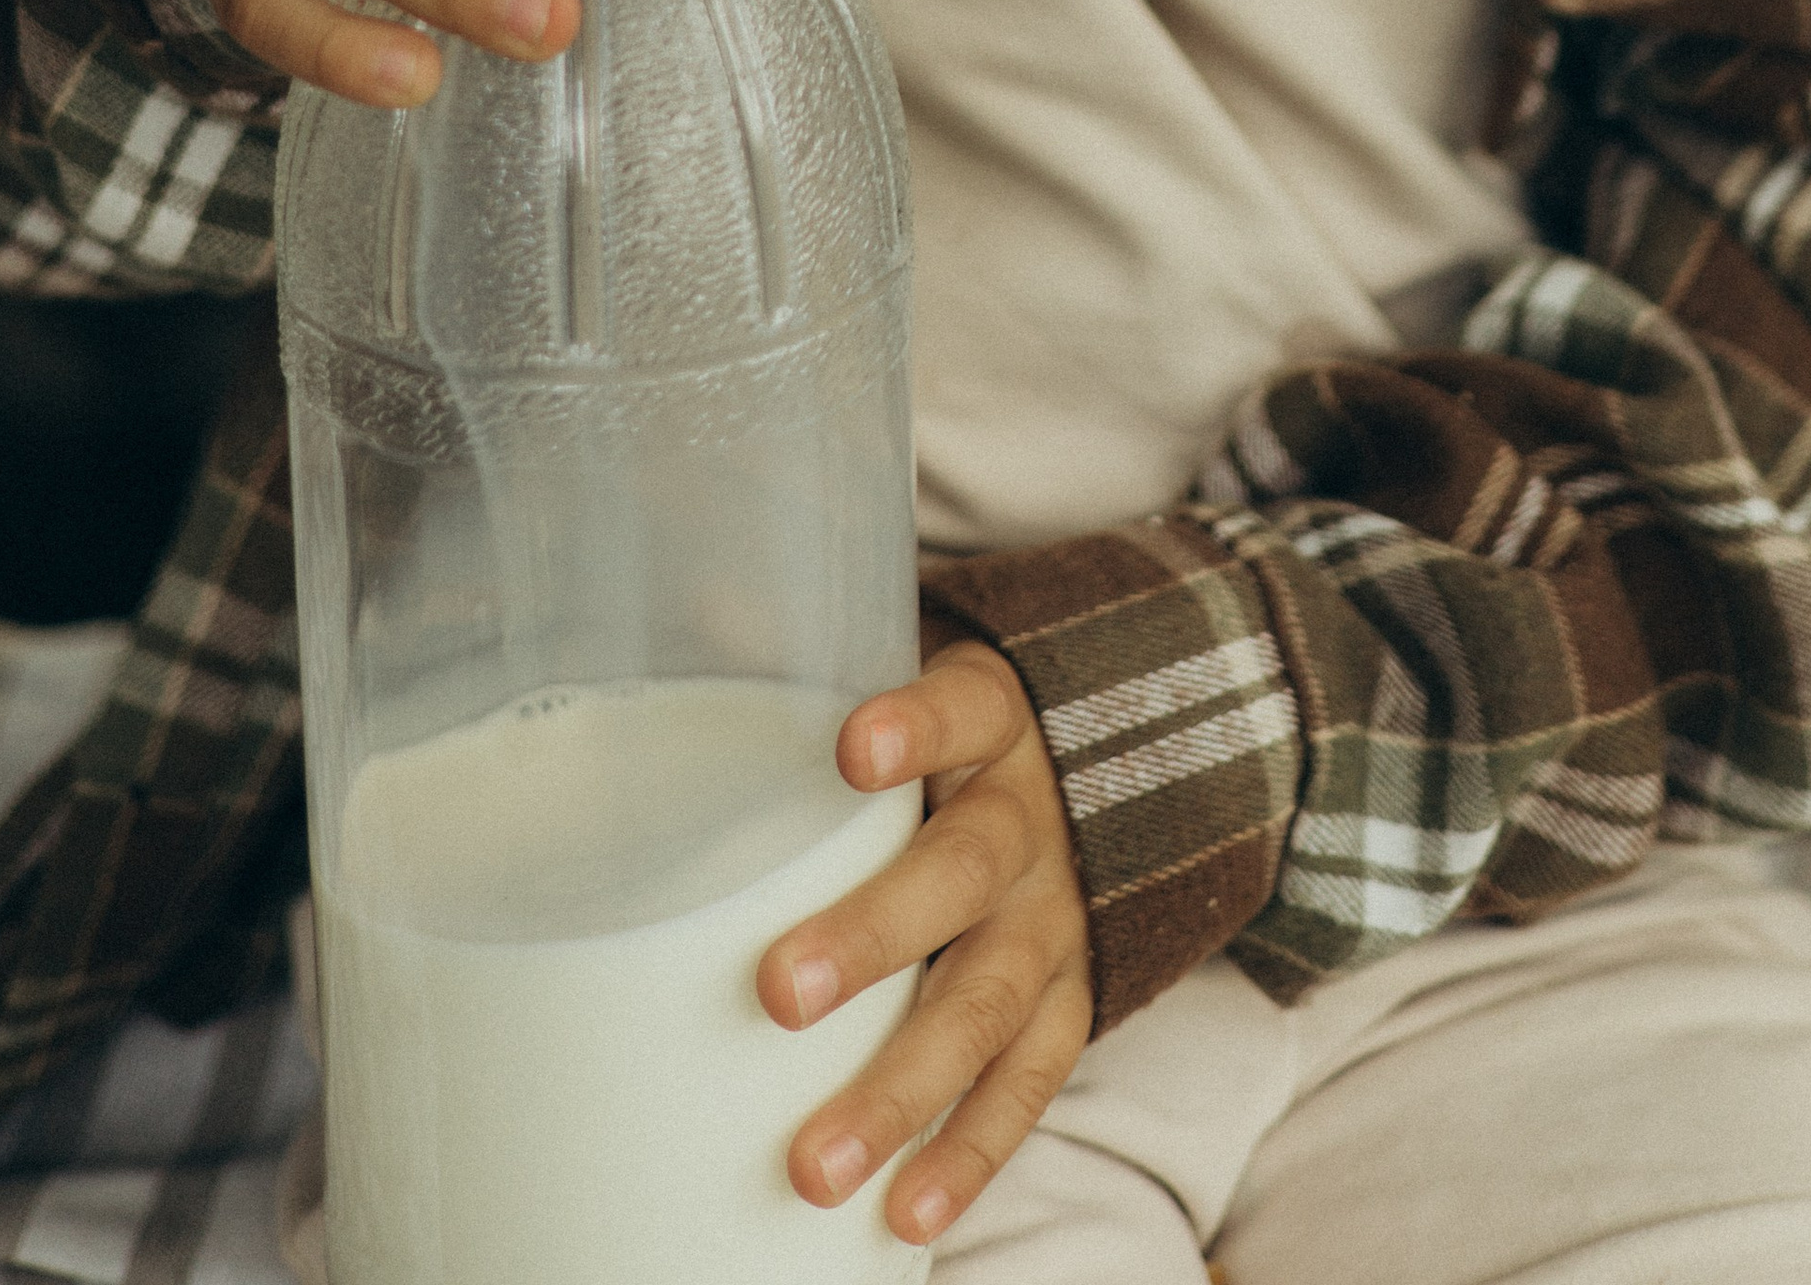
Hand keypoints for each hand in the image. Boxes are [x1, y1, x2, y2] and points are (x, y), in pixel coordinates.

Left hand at [761, 642, 1092, 1248]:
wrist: (1129, 768)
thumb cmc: (965, 724)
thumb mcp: (915, 662)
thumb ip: (804, 639)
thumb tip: (681, 592)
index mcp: (996, 719)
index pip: (965, 705)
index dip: (916, 725)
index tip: (853, 746)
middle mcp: (1033, 821)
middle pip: (963, 873)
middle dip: (873, 939)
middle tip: (777, 994)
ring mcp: (1062, 922)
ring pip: (992, 1004)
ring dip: (905, 1089)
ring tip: (817, 1166)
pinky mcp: (1076, 1000)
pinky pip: (1030, 1084)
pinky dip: (971, 1153)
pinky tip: (907, 1216)